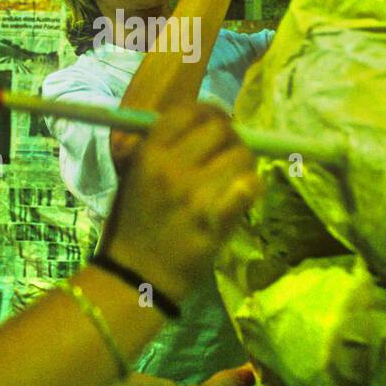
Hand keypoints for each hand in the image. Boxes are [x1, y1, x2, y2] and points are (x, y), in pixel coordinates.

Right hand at [101, 104, 261, 303]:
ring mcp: (195, 193)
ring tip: (234, 179)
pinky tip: (242, 196)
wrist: (137, 274)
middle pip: (220, 129)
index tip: (215, 124)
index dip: (210, 112)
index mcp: (149, 152)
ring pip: (241, 155)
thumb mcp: (135, 174)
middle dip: (230, 138)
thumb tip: (206, 120)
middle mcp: (172, 166)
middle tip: (228, 154)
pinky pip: (249, 186)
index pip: (189, 111)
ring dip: (243, 165)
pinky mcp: (216, 218)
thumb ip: (164, 145)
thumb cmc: (135, 222)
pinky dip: (250, 188)